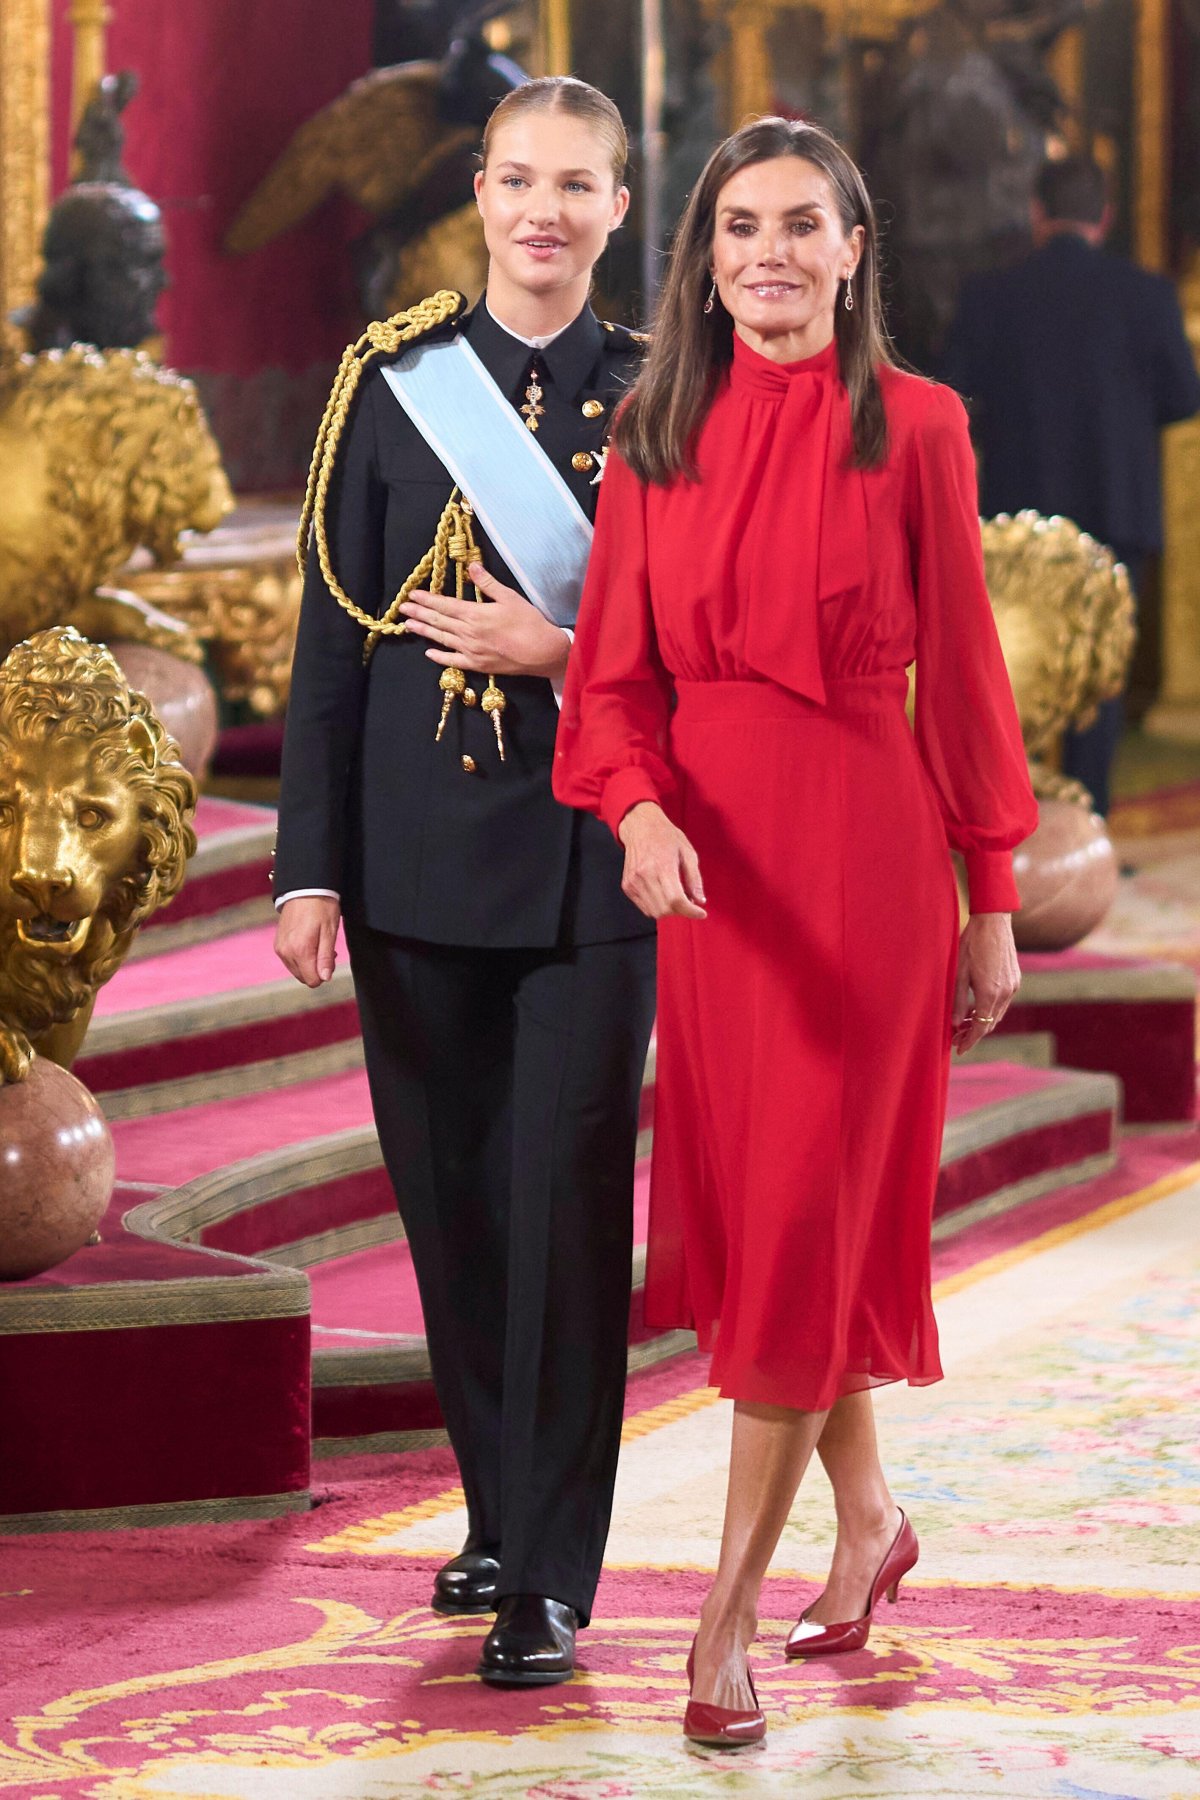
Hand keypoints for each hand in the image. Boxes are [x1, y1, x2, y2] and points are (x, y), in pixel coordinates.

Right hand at [275, 894, 340, 987]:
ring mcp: (280, 948)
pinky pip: (290, 960)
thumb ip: (325, 958)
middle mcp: (286, 952)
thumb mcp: (329, 932)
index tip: (331, 958)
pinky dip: (300, 956)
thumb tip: (325, 978)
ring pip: (296, 969)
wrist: (305, 888)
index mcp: (300, 951)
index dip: (324, 974)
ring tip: (318, 944)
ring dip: (308, 963)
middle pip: (303, 977)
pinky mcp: (278, 943)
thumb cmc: (321, 907)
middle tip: (327, 950)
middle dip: (316, 969)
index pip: (312, 981)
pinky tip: (308, 941)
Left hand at [399, 563, 569, 678]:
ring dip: (424, 631)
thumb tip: (470, 567)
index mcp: (475, 614)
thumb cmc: (529, 623)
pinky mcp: (477, 665)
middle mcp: (468, 633)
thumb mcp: (510, 597)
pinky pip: (453, 662)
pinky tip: (429, 653)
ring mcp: (471, 651)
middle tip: (402, 608)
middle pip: (438, 621)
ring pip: (441, 639)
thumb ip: (487, 582)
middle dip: (419, 613)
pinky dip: (439, 657)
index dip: (427, 599)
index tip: (412, 594)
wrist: (542, 652)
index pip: (444, 605)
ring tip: (408, 625)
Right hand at [618, 801, 706, 919]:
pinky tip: (663, 894)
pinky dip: (657, 906)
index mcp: (662, 866)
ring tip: (675, 896)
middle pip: (665, 909)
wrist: (640, 826)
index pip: (676, 900)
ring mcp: (633, 882)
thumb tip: (700, 900)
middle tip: (688, 901)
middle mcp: (645, 876)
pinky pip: (644, 908)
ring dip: (669, 910)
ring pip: (654, 912)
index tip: (700, 913)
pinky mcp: (627, 886)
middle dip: (681, 910)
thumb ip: (695, 878)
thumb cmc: (665, 836)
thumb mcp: (688, 852)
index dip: (690, 911)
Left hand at [952, 911, 1019, 1054]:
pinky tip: (977, 1009)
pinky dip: (990, 1010)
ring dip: (982, 1021)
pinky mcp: (1015, 979)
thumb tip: (954, 1023)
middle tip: (957, 1039)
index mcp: (990, 993)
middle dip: (974, 1034)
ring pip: (998, 1014)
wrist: (993, 922)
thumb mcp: (958, 973)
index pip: (980, 1026)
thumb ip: (957, 1001)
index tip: (958, 1049)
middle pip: (990, 1023)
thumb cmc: (971, 944)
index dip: (969, 1040)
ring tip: (964, 1026)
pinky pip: (1003, 1002)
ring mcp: (1013, 986)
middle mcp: (1005, 993)